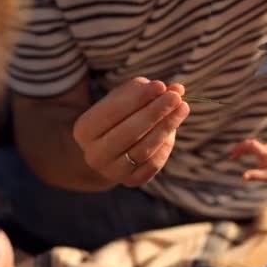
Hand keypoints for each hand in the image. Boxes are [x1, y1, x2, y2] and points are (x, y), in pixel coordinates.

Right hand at [73, 77, 189, 186]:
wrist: (112, 150)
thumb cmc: (119, 116)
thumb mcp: (124, 98)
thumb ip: (145, 90)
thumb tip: (175, 89)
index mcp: (84, 129)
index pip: (112, 112)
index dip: (138, 98)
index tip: (160, 85)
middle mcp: (94, 154)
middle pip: (129, 132)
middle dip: (155, 112)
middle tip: (176, 97)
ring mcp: (112, 171)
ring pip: (143, 150)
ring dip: (166, 127)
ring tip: (182, 108)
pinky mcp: (131, 181)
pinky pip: (153, 164)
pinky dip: (165, 145)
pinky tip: (173, 129)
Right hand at [230, 139, 266, 181]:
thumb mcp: (266, 177)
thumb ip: (255, 176)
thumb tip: (243, 177)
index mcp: (264, 152)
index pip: (250, 144)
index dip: (241, 147)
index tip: (234, 154)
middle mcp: (264, 148)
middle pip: (249, 143)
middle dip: (239, 148)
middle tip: (231, 156)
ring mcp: (265, 148)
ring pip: (251, 145)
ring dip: (242, 149)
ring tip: (234, 157)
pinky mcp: (265, 150)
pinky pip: (253, 147)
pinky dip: (246, 150)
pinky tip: (241, 155)